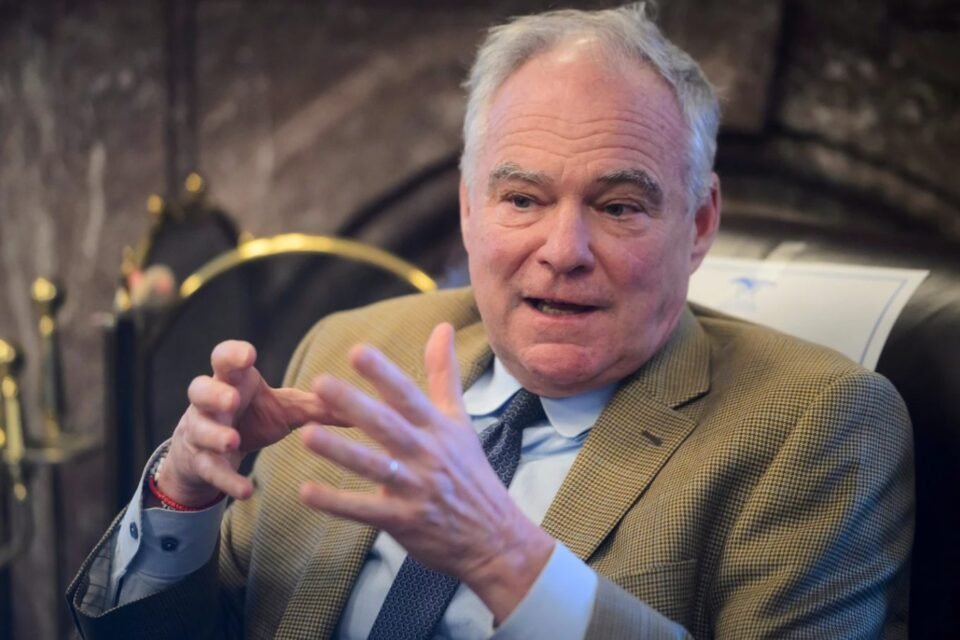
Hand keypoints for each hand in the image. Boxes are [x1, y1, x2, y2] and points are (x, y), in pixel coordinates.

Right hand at [158, 340, 332, 506]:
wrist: (215, 451)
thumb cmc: (254, 417)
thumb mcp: (286, 409)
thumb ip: (320, 405)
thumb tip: (366, 406)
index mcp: (233, 380)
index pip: (223, 358)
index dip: (232, 354)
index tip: (249, 356)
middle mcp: (211, 402)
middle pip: (200, 388)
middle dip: (215, 393)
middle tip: (233, 399)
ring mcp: (202, 432)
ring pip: (198, 429)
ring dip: (214, 434)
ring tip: (232, 441)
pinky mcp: (202, 463)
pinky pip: (210, 470)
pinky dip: (227, 480)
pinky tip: (246, 491)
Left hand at [298, 323, 554, 621]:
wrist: (494, 537)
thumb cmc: (471, 474)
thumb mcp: (461, 421)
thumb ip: (444, 374)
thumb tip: (442, 327)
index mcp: (438, 428)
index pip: (408, 395)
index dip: (384, 374)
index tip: (358, 352)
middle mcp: (427, 455)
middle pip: (387, 426)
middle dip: (354, 405)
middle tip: (321, 384)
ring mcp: (415, 489)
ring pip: (373, 467)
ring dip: (340, 451)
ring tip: (307, 435)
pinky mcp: (404, 521)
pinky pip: (365, 510)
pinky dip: (336, 503)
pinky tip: (306, 491)